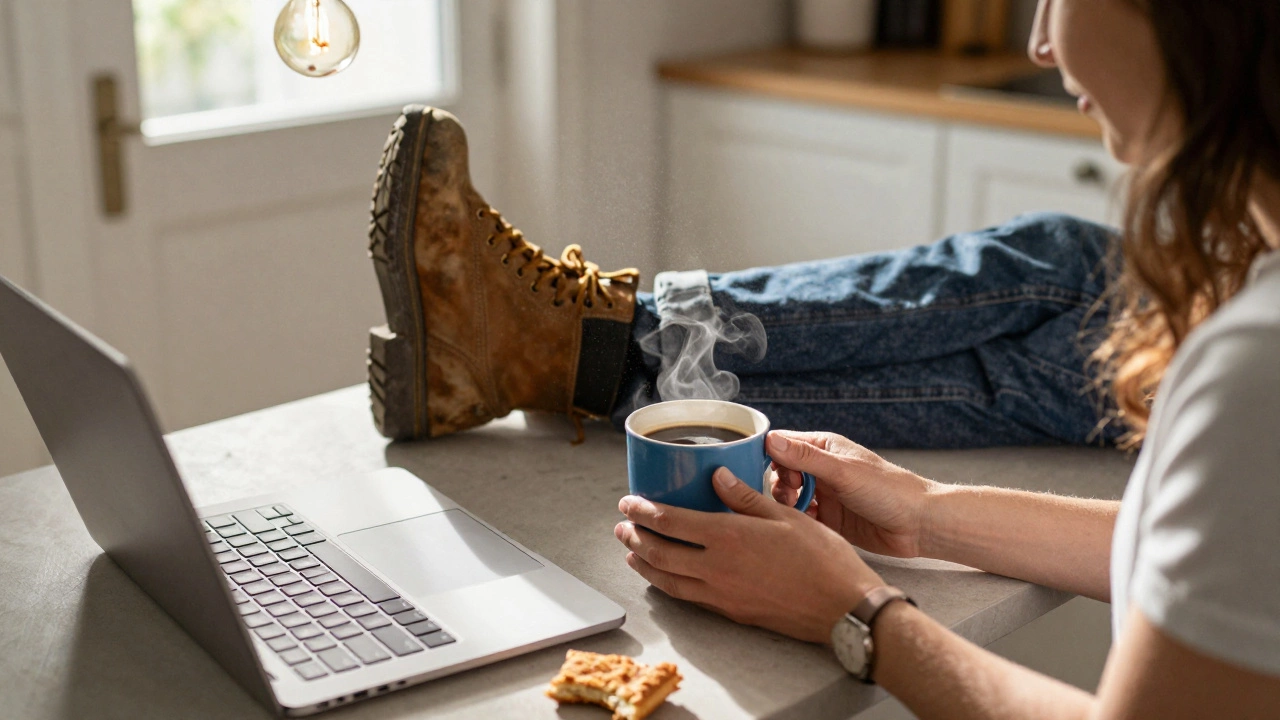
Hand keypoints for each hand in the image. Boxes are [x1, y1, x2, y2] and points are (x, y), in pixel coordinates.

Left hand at [615, 467, 882, 643]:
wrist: (841, 607)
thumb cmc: (822, 559)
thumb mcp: (786, 516)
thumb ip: (745, 496)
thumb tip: (717, 475)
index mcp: (728, 536)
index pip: (670, 521)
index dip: (643, 511)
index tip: (628, 503)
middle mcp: (716, 568)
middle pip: (659, 552)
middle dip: (634, 538)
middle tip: (622, 527)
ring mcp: (720, 594)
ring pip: (667, 580)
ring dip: (644, 565)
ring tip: (631, 554)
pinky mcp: (730, 612)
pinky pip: (687, 597)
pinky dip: (667, 585)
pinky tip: (665, 579)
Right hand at [767, 430, 939, 558]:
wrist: (918, 525)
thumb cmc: (888, 490)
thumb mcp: (842, 472)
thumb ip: (806, 458)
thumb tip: (770, 441)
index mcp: (824, 448)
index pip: (784, 444)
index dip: (772, 456)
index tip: (777, 472)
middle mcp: (822, 469)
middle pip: (781, 471)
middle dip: (779, 483)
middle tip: (790, 494)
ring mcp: (824, 493)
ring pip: (788, 496)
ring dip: (786, 503)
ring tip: (798, 510)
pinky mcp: (828, 517)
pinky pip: (801, 517)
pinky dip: (798, 520)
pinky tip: (807, 524)